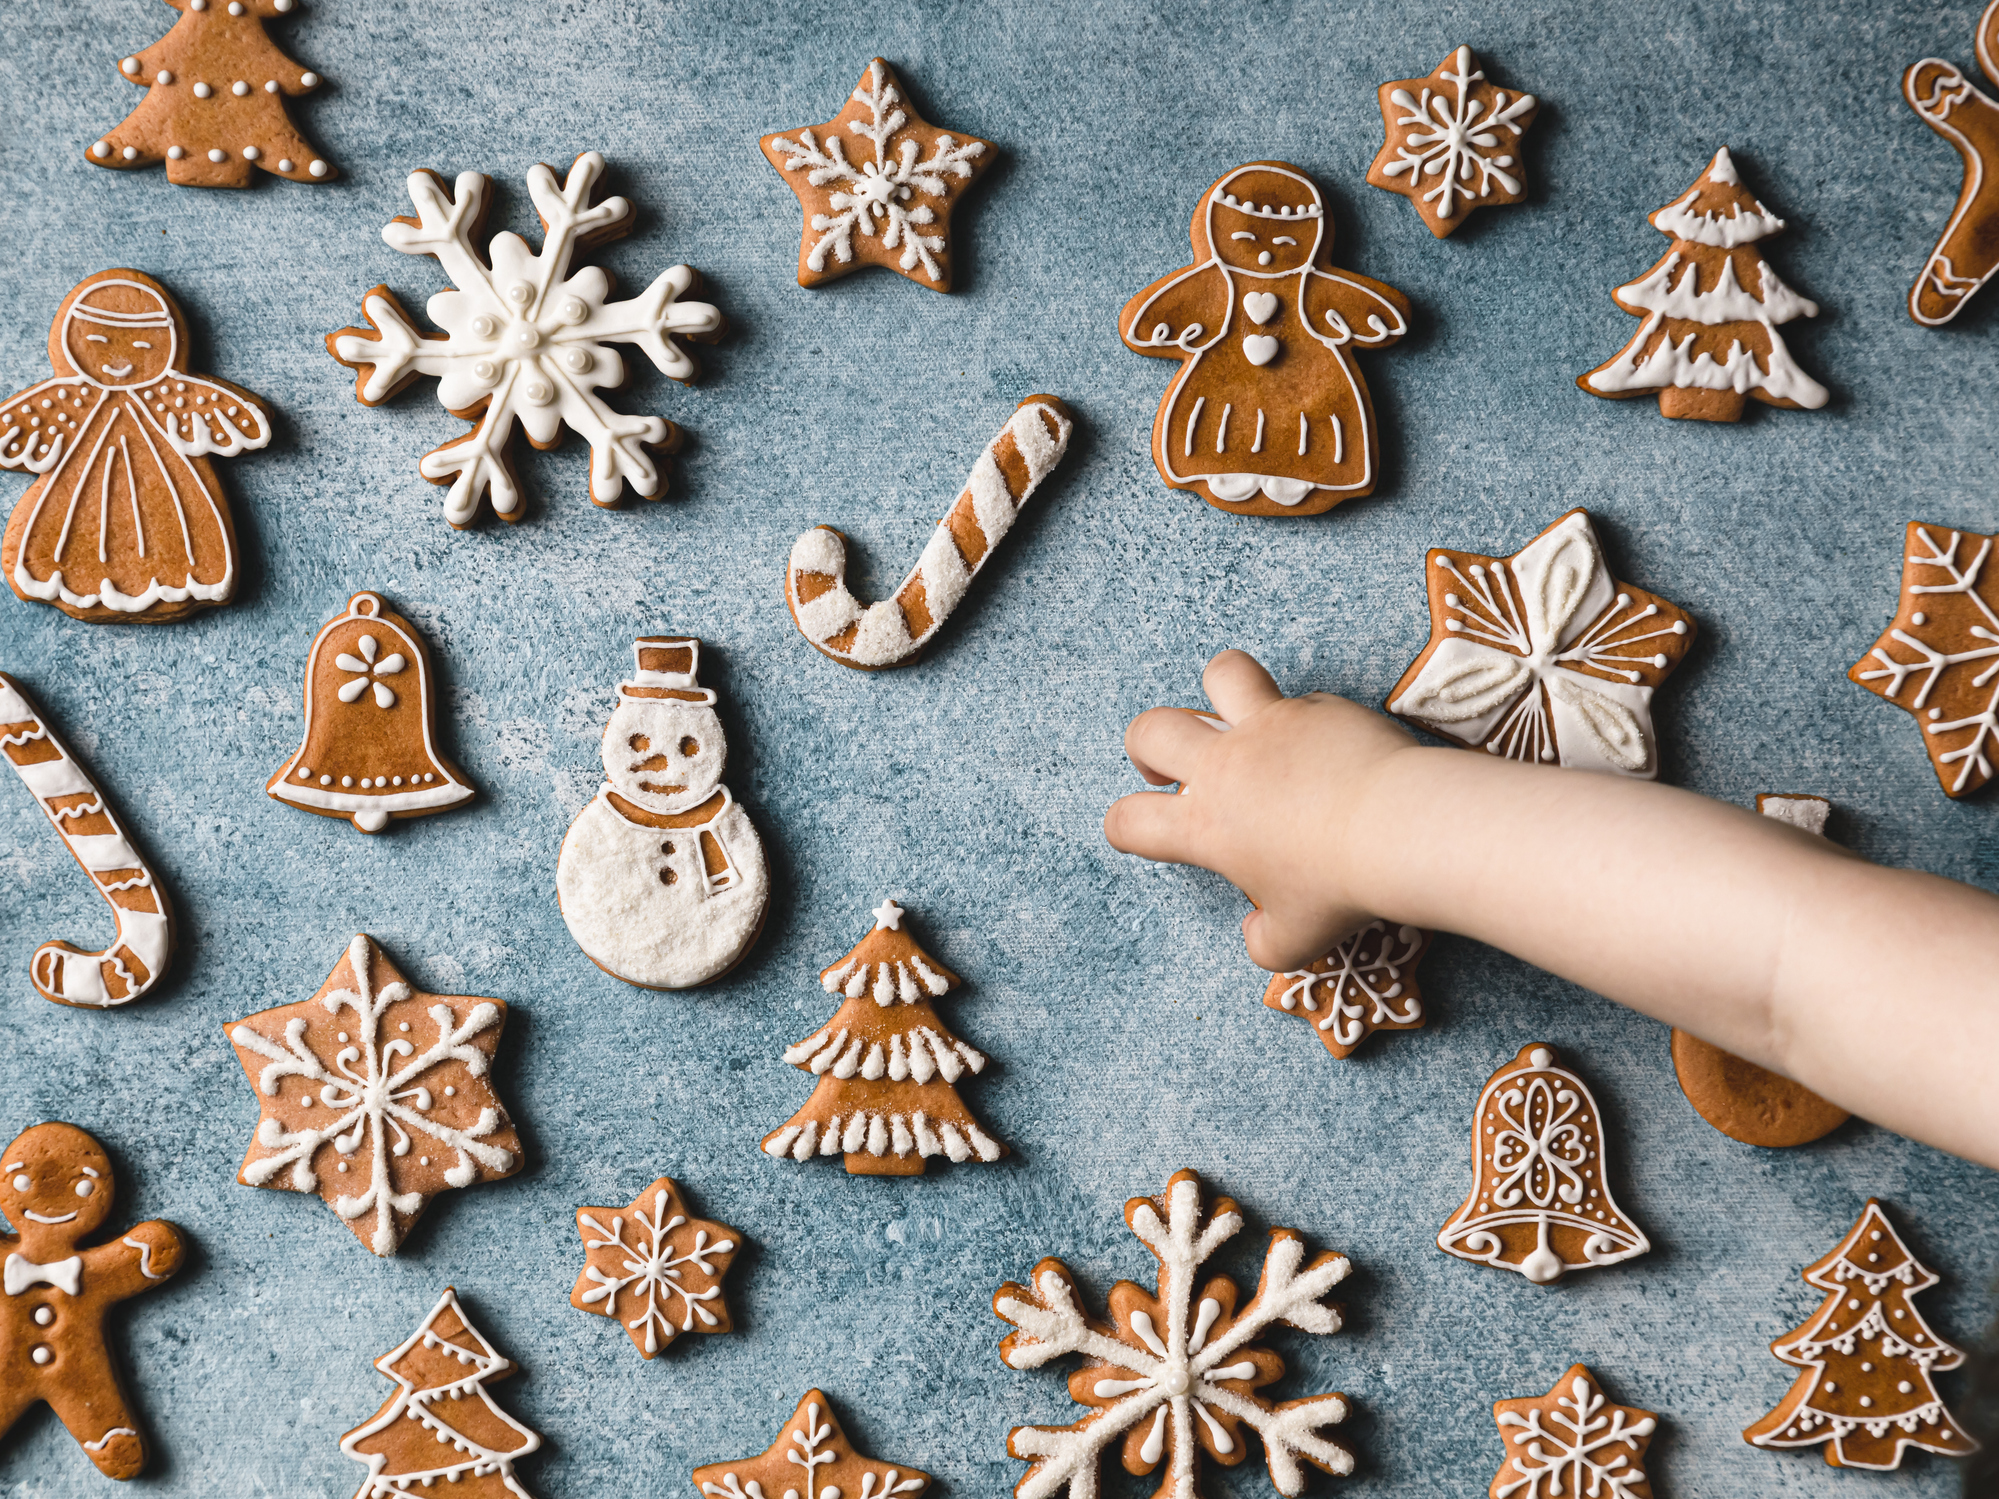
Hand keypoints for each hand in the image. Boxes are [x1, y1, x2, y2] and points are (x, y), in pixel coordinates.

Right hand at [1102, 649, 1419, 970]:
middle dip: (1147, 745)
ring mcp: (1270, 728)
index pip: (1129, 820)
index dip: (1124, 827)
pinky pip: (1298, 700)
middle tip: (1169, 765)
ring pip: (1221, 674)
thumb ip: (1264, 940)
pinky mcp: (1317, 708)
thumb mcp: (1296, 940)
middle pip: (1150, 730)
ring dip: (1218, 690)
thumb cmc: (1344, 888)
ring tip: (1235, 713)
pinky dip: (1304, 719)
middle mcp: (1226, 767)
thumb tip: (1256, 936)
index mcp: (1206, 828)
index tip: (1142, 831)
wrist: (1399, 828)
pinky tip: (1329, 746)